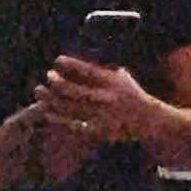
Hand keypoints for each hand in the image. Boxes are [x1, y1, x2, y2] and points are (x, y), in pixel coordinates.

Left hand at [35, 55, 162, 145]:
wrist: (150, 120)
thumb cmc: (135, 96)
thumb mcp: (125, 79)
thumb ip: (107, 70)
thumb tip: (91, 61)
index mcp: (113, 82)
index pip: (87, 70)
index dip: (70, 64)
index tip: (57, 60)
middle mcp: (106, 97)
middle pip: (73, 89)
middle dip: (56, 82)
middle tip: (47, 76)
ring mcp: (101, 114)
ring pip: (69, 106)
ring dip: (51, 99)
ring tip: (40, 92)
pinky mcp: (98, 130)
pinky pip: (73, 124)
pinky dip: (58, 119)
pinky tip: (47, 113)